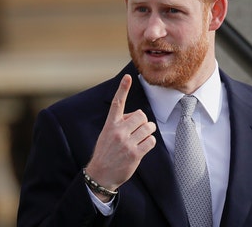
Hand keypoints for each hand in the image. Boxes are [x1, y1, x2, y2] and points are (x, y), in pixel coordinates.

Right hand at [85, 74, 156, 200]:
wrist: (100, 174)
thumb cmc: (106, 153)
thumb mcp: (107, 134)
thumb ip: (120, 123)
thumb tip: (137, 117)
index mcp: (110, 124)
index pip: (117, 103)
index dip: (123, 89)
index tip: (127, 77)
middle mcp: (118, 131)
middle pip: (141, 115)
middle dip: (143, 122)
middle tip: (139, 130)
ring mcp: (126, 143)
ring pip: (148, 127)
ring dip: (148, 132)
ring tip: (141, 138)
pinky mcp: (135, 154)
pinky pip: (151, 141)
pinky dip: (150, 143)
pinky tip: (142, 147)